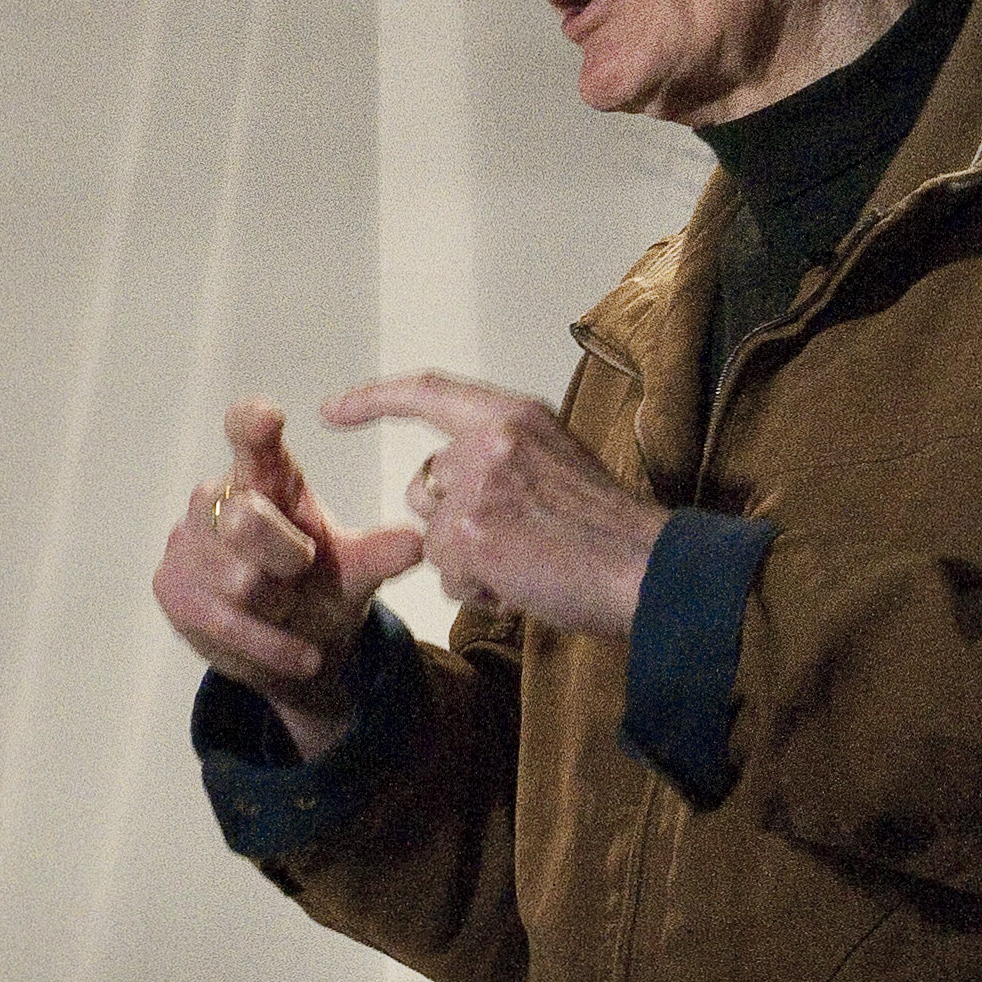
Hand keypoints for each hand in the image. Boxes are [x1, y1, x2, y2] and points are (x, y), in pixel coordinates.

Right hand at [154, 399, 428, 757]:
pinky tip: (299, 654)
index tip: (267, 417)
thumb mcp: (356, 571)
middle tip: (302, 571)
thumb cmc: (320, 589)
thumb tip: (416, 542)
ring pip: (238, 580)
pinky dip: (270, 645)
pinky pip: (224, 621)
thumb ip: (378, 554)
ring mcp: (186, 540)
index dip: (252, 425)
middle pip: (246, 518)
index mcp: (267, 475)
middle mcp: (220, 496)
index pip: (249, 436)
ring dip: (279, 609)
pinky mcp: (170, 586)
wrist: (290, 650)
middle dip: (284, 556)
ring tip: (291, 611)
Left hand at [328, 373, 664, 641]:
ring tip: (525, 563)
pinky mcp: (471, 534)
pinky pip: (447, 574)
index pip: (427, 390)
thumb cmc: (609, 530)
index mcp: (512, 415)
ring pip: (433, 535)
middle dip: (453, 523)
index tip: (333, 408)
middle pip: (424, 486)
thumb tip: (452, 482)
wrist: (648, 569)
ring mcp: (477, 486)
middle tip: (518, 542)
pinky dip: (477, 590)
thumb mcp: (556, 461)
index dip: (373, 398)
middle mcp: (489, 441)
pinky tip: (523, 584)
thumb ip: (503, 458)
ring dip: (466, 561)